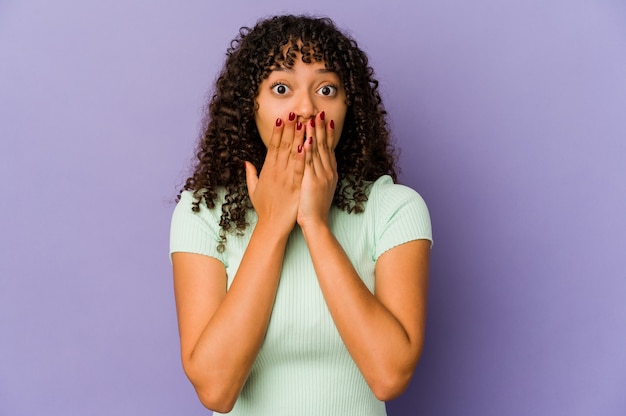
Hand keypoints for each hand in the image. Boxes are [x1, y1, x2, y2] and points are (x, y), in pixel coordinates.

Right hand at [245, 114, 305, 234]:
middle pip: (283, 145)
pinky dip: (304, 156)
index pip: (272, 146)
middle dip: (289, 128)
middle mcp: (276, 171)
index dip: (277, 131)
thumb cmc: (264, 208)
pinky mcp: (295, 186)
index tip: (282, 118)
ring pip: (292, 153)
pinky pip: (300, 168)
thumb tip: (246, 161)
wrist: (272, 225)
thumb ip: (250, 174)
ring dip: (298, 137)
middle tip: (294, 112)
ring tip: (303, 122)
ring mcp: (286, 178)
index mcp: (267, 170)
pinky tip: (308, 144)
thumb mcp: (253, 190)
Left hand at [297, 111, 337, 228]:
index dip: (327, 134)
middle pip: (325, 145)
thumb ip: (317, 176)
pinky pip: (310, 162)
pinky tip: (307, 138)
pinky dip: (308, 149)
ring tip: (313, 118)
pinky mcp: (312, 181)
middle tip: (320, 112)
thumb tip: (316, 168)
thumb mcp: (319, 190)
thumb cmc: (313, 209)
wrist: (316, 223)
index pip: (329, 149)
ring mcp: (322, 175)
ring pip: (318, 150)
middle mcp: (328, 171)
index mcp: (329, 173)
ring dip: (315, 133)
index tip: (326, 121)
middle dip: (322, 128)